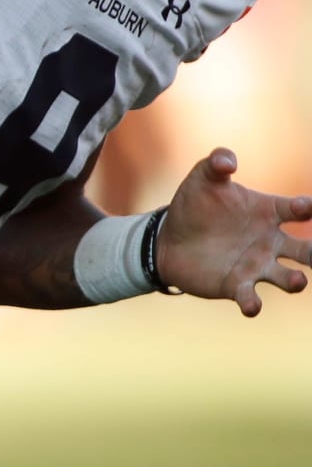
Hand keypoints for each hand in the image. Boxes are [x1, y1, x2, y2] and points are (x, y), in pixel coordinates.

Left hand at [158, 147, 311, 315]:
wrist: (169, 238)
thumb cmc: (194, 205)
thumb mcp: (203, 178)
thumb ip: (216, 162)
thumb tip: (228, 161)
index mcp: (268, 213)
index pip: (297, 210)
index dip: (305, 208)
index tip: (305, 207)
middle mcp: (270, 242)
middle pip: (306, 250)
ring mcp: (256, 266)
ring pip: (287, 277)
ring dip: (294, 281)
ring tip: (296, 280)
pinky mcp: (237, 286)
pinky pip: (251, 297)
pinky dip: (252, 303)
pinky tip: (251, 304)